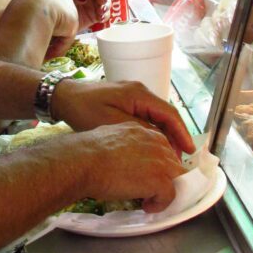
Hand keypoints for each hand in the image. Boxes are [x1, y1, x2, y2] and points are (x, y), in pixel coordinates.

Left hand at [48, 0, 109, 31]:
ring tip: (101, 10)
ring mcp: (89, 3)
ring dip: (106, 4)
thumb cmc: (50, 2)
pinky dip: (105, 15)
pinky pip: (103, 14)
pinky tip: (100, 17)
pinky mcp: (92, 15)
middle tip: (101, 0)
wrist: (48, 19)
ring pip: (104, 0)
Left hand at [53, 78, 194, 155]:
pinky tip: (151, 148)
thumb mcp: (112, 124)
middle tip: (179, 161)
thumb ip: (138, 131)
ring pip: (156, 117)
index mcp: (139, 94)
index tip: (191, 150)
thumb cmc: (84, 110)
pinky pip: (146, 117)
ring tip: (168, 159)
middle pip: (165, 115)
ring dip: (164, 136)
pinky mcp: (124, 101)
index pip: (169, 113)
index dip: (182, 132)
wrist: (62, 98)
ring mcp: (132, 95)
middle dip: (175, 137)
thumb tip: (160, 141)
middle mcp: (139, 92)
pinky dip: (152, 131)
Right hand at [76, 122, 185, 212]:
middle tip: (150, 188)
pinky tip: (146, 206)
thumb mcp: (110, 137)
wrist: (85, 161)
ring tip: (149, 198)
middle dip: (164, 177)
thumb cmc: (89, 152)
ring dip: (164, 190)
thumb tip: (124, 157)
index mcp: (143, 131)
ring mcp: (161, 161)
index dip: (157, 164)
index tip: (148, 175)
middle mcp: (156, 142)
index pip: (162, 148)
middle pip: (173, 163)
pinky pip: (170, 196)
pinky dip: (160, 204)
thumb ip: (126, 144)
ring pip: (176, 179)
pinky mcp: (160, 180)